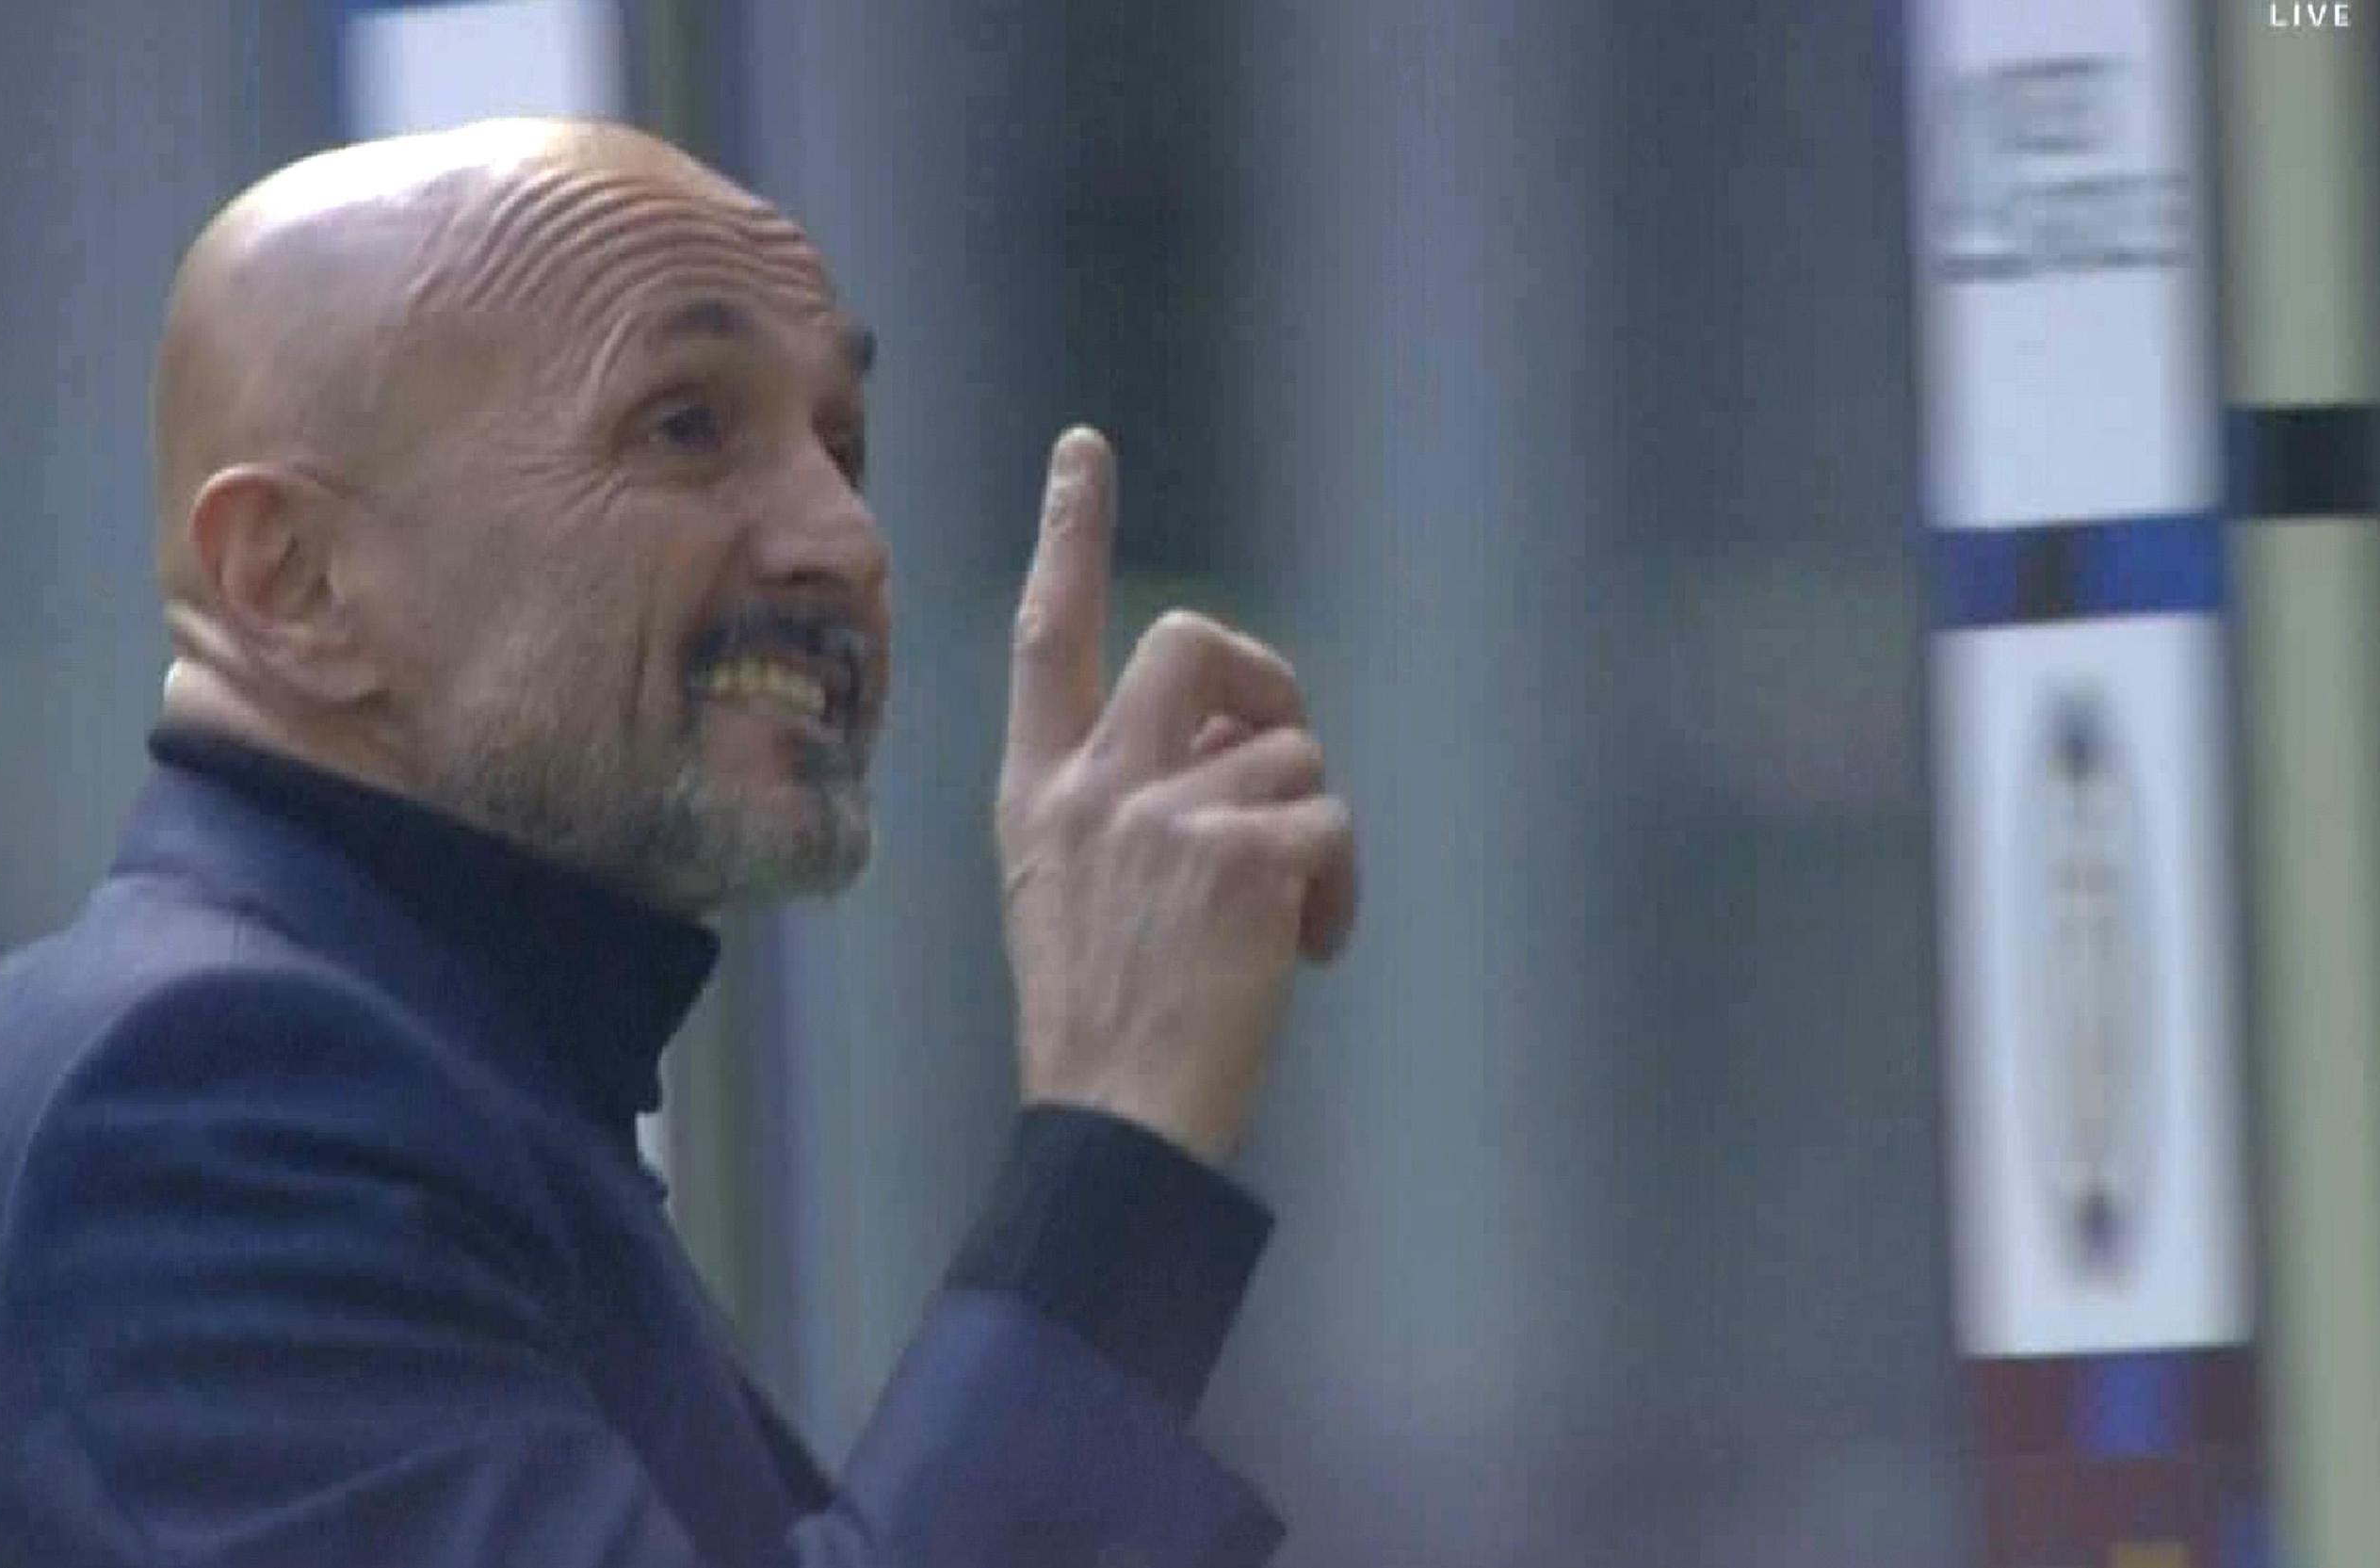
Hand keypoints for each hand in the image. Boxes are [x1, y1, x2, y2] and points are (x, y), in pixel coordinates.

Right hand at [995, 427, 1359, 1165]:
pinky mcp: (1241, 855)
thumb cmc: (1103, 1019)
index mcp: (1039, 792)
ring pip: (1288, 749)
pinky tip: (1308, 949)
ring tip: (1283, 919)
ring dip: (1309, 827)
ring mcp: (1166, 814)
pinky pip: (1332, 821)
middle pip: (1189, 643)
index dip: (1070, 534)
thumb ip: (1125, 798)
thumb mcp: (1067, 889)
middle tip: (1275, 746)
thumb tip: (1231, 742)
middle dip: (1256, 675)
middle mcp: (1096, 785)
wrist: (1116, 1120)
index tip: (1085, 449)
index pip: (1049, 635)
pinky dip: (1340, 889)